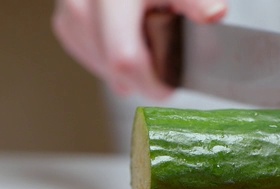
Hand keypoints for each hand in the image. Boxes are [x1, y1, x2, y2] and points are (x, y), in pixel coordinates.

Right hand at [52, 0, 226, 99]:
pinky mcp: (64, 24)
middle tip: (164, 68)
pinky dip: (110, 61)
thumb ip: (194, 1)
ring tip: (147, 46)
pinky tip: (127, 43)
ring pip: (101, 68)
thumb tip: (215, 14)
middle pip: (112, 68)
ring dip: (126, 72)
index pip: (124, 58)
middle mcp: (81, 5)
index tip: (169, 89)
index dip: (150, 81)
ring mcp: (68, 15)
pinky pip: (90, 58)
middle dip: (142, 78)